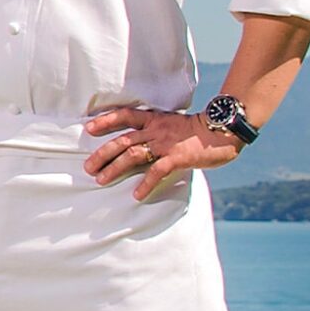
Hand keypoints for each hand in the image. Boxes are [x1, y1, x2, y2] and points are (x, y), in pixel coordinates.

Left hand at [83, 105, 242, 201]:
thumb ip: (158, 131)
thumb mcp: (173, 124)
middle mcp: (156, 129)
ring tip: (101, 180)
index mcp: (154, 119)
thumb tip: (143, 144)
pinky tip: (137, 195)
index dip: (106, 121)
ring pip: (133, 154)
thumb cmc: (199, 130)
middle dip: (103, 153)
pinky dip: (145, 184)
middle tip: (87, 167)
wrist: (222, 130)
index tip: (89, 128)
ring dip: (115, 168)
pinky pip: (156, 171)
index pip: (125, 115)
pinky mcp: (177, 157)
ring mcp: (166, 143)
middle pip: (122, 140)